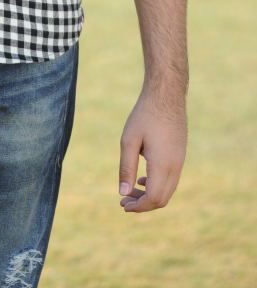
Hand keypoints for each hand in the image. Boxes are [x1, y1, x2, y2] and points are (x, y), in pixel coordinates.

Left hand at [118, 87, 186, 212]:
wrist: (167, 95)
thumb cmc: (145, 115)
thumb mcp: (129, 140)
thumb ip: (126, 167)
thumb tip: (122, 192)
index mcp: (162, 165)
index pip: (153, 199)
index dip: (138, 207)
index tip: (122, 204)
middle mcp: (175, 167)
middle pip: (162, 199)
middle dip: (143, 204)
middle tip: (124, 200)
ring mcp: (180, 161)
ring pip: (167, 190)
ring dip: (150, 195)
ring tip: (130, 190)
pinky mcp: (180, 155)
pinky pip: (171, 180)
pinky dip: (157, 185)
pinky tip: (143, 178)